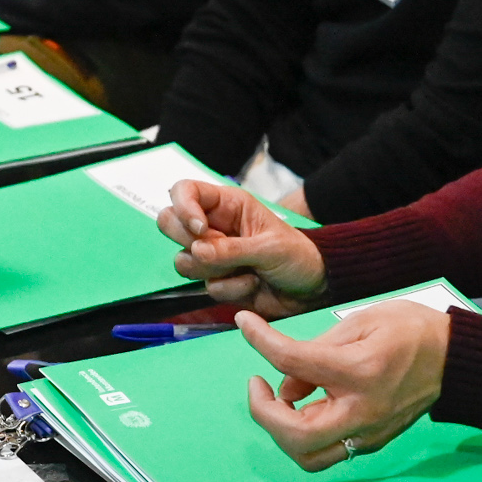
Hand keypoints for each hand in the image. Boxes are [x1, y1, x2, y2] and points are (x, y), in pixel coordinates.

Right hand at [157, 178, 327, 318]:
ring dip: (216, 271)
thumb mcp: (269, 248)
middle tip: (220, 252)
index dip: (183, 208)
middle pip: (169, 223)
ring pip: (184, 261)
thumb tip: (197, 251)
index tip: (200, 229)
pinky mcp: (216, 281)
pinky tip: (253, 284)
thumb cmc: (297, 256)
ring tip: (248, 270)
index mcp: (227, 205)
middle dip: (191, 242)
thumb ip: (231, 249)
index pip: (184, 191)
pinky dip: (231, 289)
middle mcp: (213, 226)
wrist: (312, 290)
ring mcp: (211, 255)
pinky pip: (206, 287)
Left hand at [239, 302, 450, 471]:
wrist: (456, 360)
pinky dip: (304, 432)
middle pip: (295, 437)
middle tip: (256, 383)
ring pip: (308, 457)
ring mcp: (368, 434)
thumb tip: (285, 382)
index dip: (259, 340)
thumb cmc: (412, 330)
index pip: (292, 361)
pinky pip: (327, 450)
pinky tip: (304, 404)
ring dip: (281, 431)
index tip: (244, 325)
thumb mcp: (362, 321)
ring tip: (278, 399)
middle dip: (263, 413)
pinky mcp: (372, 442)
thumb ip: (316, 349)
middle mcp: (362, 412)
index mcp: (359, 372)